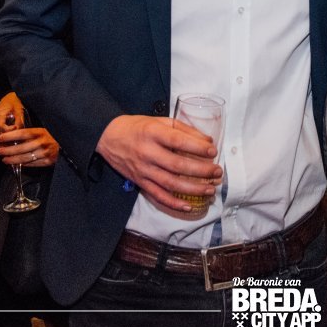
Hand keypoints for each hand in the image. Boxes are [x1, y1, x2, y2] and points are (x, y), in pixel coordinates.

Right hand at [0, 92, 26, 144]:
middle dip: (3, 140)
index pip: (0, 127)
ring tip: (7, 144)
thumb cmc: (14, 103)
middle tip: (12, 143)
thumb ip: (19, 121)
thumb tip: (18, 132)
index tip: (15, 129)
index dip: (8, 131)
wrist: (8, 98)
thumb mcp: (19, 110)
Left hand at [0, 126, 59, 167]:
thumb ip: (30, 134)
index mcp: (40, 132)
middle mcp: (42, 142)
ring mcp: (45, 153)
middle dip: (8, 150)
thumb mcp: (43, 131)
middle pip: (21, 147)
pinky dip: (23, 164)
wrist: (67, 145)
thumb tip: (12, 137)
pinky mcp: (48, 161)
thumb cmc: (53, 137)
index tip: (0, 138)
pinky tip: (16, 164)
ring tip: (4, 159)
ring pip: (25, 158)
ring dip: (13, 159)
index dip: (10, 136)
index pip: (22, 134)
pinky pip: (32, 164)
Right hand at [95, 115, 221, 212]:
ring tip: (210, 189)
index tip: (213, 151)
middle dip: (201, 171)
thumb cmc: (138, 127)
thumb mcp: (160, 121)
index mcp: (153, 133)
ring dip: (193, 189)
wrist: (109, 137)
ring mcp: (143, 170)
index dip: (196, 148)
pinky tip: (189, 206)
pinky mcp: (140, 182)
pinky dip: (174, 203)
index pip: (177, 141)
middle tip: (217, 172)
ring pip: (170, 183)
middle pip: (177, 165)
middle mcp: (147, 152)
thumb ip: (183, 129)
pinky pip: (158, 196)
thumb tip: (207, 141)